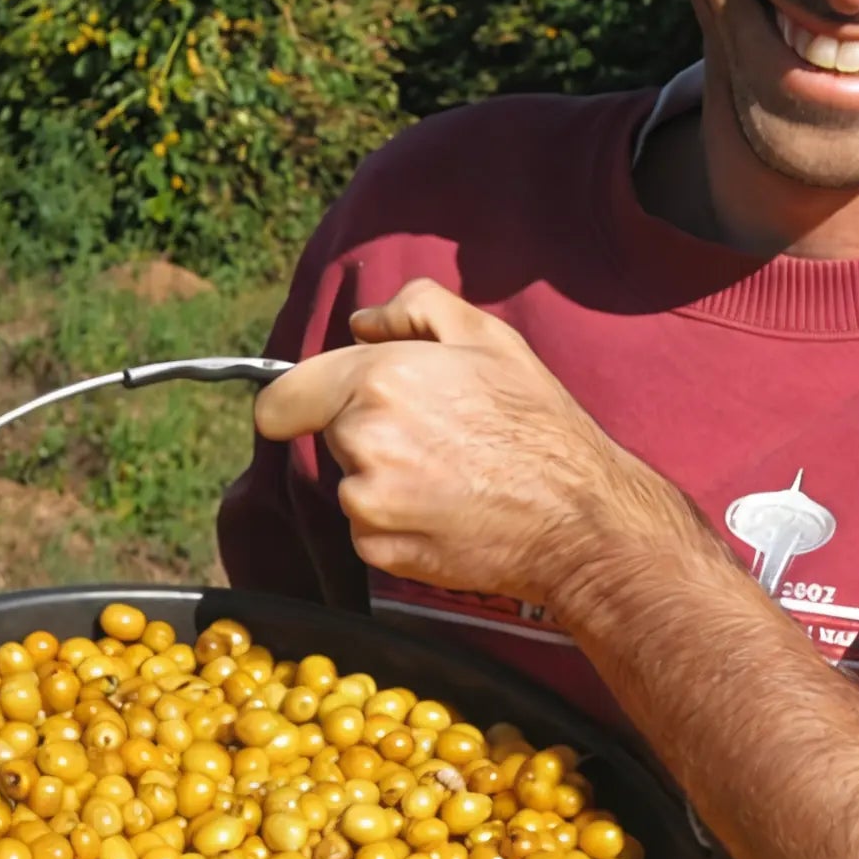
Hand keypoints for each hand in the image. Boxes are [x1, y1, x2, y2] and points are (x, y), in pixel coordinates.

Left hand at [252, 279, 686, 608]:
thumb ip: (415, 308)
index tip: (313, 408)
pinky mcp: (381, 550)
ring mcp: (369, 502)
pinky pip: (369, 531)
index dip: (301, 399)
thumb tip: (364, 322)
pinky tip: (449, 510)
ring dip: (385, 481)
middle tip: (437, 434)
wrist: (576, 517)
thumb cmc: (538, 426)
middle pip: (332, 436)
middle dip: (369, 432)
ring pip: (352, 485)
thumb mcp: (488, 338)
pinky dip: (398, 523)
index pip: (282, 398)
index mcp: (379, 379)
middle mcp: (363, 440)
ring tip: (451, 475)